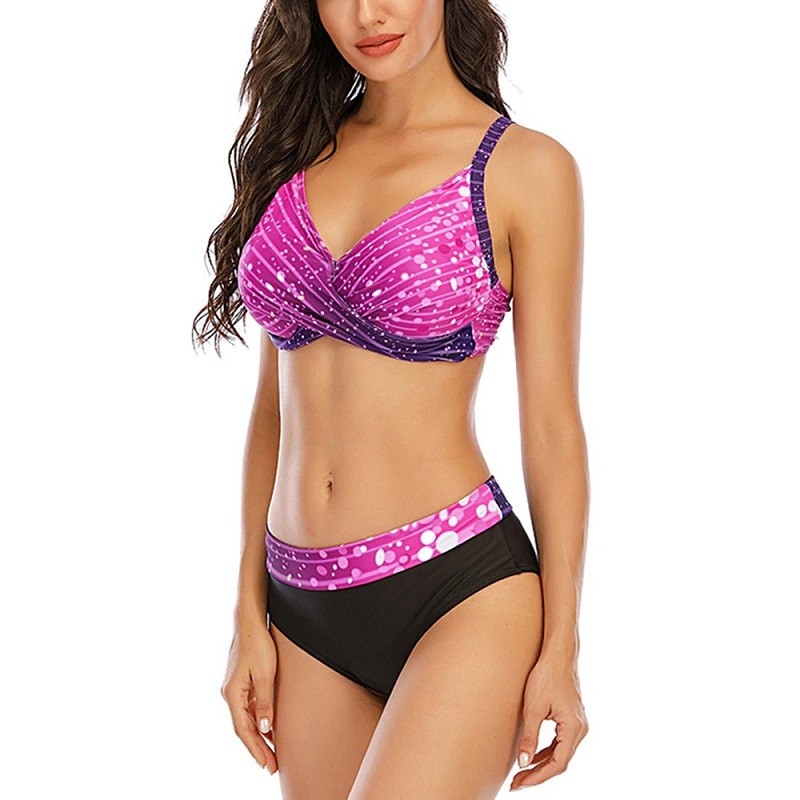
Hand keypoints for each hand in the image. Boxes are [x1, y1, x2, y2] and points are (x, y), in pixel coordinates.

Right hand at [220, 621, 278, 774]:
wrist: (250, 621)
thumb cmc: (258, 644)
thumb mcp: (265, 674)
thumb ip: (264, 703)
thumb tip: (264, 729)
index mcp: (232, 694)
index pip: (243, 730)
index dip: (255, 749)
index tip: (266, 764)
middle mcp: (230, 694)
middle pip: (243, 728)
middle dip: (258, 748)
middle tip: (271, 766)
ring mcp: (234, 688)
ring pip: (246, 719)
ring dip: (258, 736)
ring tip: (273, 752)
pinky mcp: (241, 682)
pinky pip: (249, 708)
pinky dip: (258, 720)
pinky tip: (269, 728)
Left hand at [509, 659, 588, 790]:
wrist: (557, 655)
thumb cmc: (546, 677)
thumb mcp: (533, 708)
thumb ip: (530, 738)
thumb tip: (524, 763)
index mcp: (573, 729)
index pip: (558, 764)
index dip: (538, 777)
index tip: (520, 784)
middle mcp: (580, 730)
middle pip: (560, 762)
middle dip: (538, 774)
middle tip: (516, 783)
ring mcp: (577, 724)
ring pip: (561, 753)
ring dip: (542, 764)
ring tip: (522, 774)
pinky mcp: (571, 719)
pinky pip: (560, 743)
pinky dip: (547, 752)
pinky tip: (533, 756)